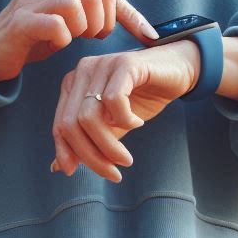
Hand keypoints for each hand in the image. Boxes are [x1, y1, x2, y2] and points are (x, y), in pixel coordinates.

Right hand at [0, 0, 156, 83]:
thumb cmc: (37, 37)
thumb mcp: (72, 22)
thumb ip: (99, 14)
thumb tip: (146, 28)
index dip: (128, 15)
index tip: (147, 36)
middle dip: (102, 22)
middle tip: (91, 38)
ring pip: (76, 4)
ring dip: (82, 29)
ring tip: (72, 39)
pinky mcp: (21, 20)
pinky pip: (56, 25)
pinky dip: (62, 39)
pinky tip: (55, 44)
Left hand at [50, 42, 198, 182]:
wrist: (178, 70)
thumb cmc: (143, 97)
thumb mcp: (112, 125)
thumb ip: (88, 141)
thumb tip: (59, 168)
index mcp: (73, 84)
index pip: (59, 124)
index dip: (65, 152)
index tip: (75, 173)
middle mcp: (82, 71)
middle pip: (71, 123)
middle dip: (91, 155)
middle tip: (114, 174)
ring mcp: (102, 64)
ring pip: (89, 117)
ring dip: (109, 146)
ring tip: (126, 159)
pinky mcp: (124, 63)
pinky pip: (113, 100)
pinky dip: (124, 120)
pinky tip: (137, 123)